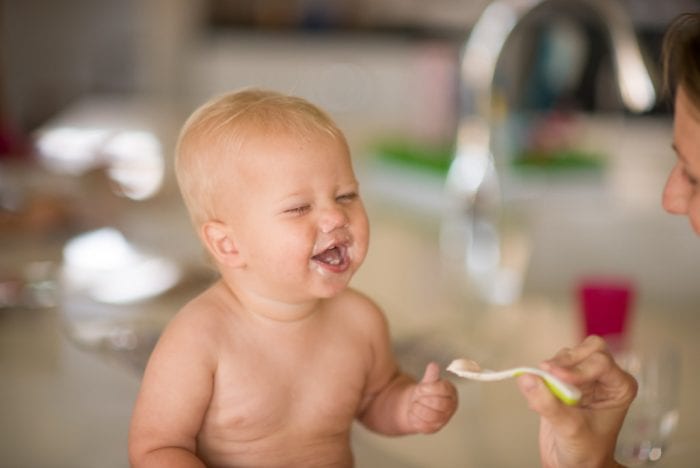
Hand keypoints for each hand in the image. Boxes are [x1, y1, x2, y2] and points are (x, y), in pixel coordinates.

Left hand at [407, 362, 457, 433]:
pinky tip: (413, 413)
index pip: (444, 389)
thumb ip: (431, 375)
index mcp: (451, 391)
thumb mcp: (427, 381)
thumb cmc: (423, 391)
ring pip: (430, 416)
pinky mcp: (435, 428)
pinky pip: (424, 425)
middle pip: (438, 404)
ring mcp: (444, 418)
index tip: (420, 387)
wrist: (415, 405)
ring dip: (417, 408)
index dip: (429, 388)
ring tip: (415, 404)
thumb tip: (434, 365)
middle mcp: (451, 406)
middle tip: (416, 396)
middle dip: (423, 399)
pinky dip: (414, 418)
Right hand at [516, 335, 636, 467]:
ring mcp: (584, 376)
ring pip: (568, 354)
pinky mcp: (565, 379)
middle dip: (566, 361)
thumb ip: (548, 404)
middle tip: (548, 373)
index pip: (601, 362)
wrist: (574, 463)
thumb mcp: (569, 429)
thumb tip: (527, 378)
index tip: (557, 377)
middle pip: (588, 349)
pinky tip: (539, 395)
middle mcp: (604, 377)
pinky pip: (551, 364)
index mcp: (619, 387)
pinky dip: (541, 375)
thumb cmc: (585, 451)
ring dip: (553, 368)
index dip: (578, 368)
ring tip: (545, 391)